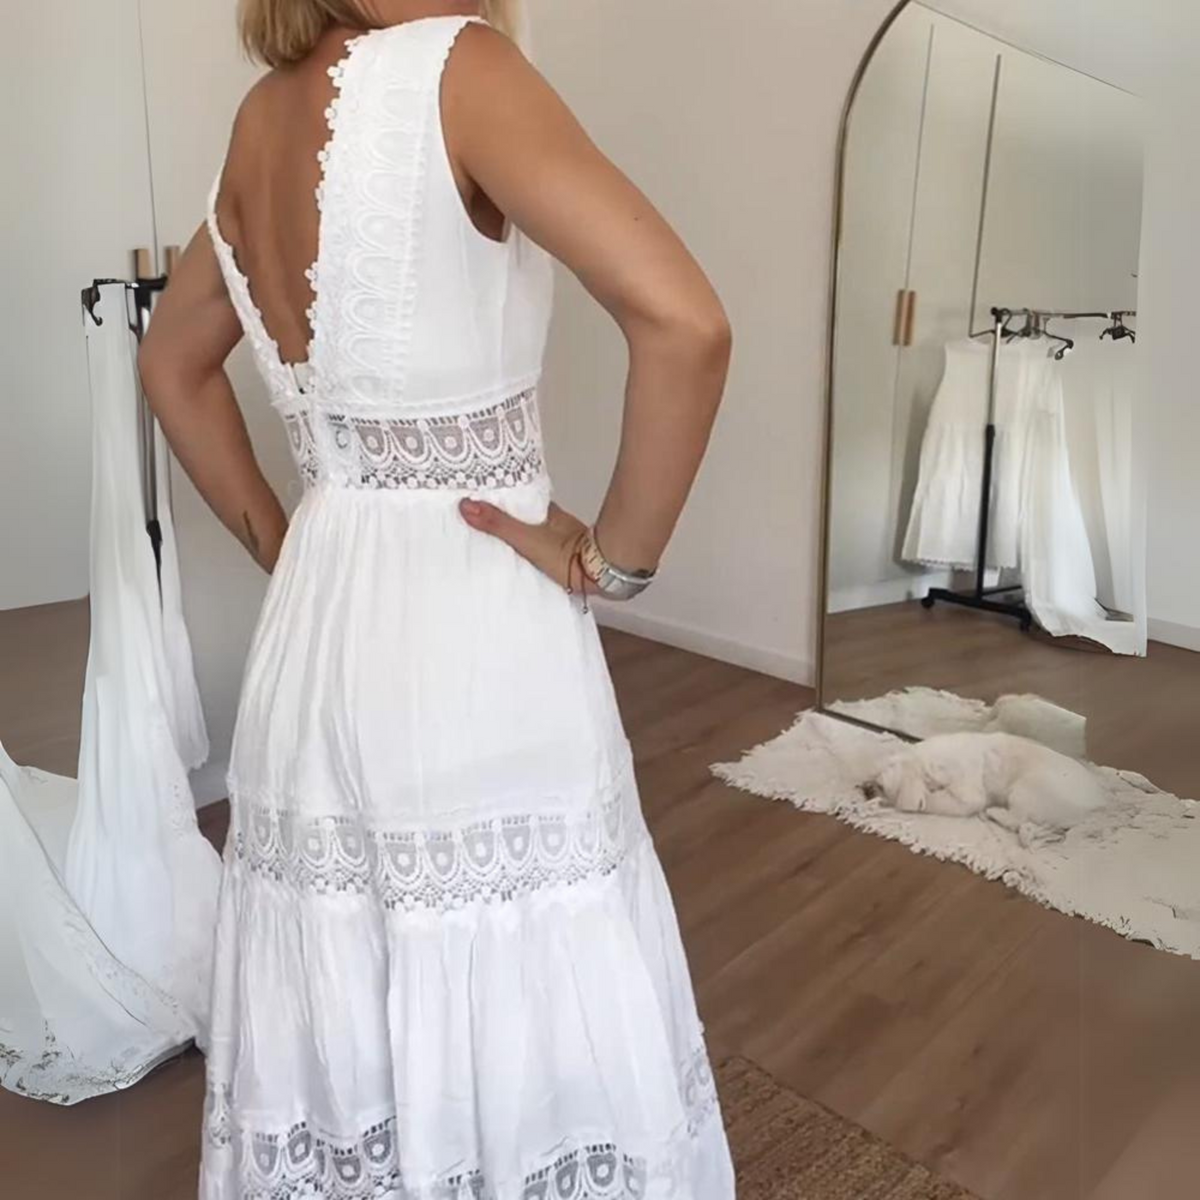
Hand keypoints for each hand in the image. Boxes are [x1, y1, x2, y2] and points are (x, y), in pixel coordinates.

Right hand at [459, 498, 598, 594]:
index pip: (516, 495)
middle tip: (476, 516)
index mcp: (544, 509)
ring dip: (514, 530)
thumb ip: (499, 524)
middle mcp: (552, 519)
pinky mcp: (562, 555)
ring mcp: (559, 537)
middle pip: (522, 512)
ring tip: (488, 534)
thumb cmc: (568, 556)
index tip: (476, 494)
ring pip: (531, 528)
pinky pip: (537, 545)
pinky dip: (524, 546)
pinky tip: (514, 554)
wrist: (601, 575)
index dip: (497, 495)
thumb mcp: (527, 539)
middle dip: (502, 514)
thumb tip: (467, 505)